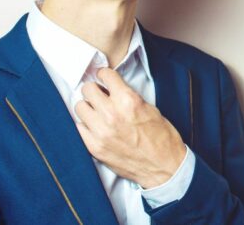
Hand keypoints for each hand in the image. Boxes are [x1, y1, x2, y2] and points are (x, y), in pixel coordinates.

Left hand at [75, 67, 186, 187]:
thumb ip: (128, 96)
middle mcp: (112, 114)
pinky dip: (86, 125)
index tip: (105, 79)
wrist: (164, 168)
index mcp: (128, 101)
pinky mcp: (95, 147)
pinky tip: (96, 127)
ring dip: (89, 108)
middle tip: (101, 96)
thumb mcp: (150, 108)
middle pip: (88, 89)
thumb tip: (112, 89)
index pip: (105, 75)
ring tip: (98, 112)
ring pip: (80, 107)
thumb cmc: (161, 138)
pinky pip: (79, 128)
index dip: (105, 76)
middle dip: (95, 90)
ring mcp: (101, 132)